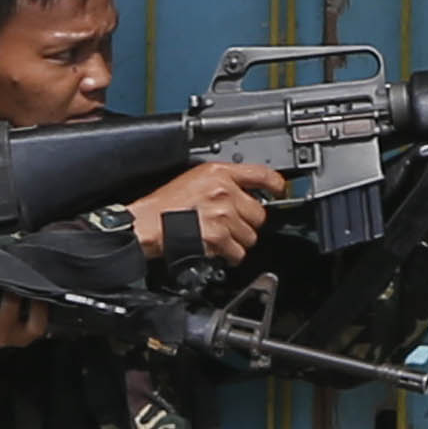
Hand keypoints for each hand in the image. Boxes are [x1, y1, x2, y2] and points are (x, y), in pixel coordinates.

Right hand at [131, 159, 289, 261]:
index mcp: (219, 173)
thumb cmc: (165, 205)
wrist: (147, 223)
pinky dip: (230, 255)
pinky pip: (239, 252)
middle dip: (247, 222)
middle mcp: (224, 192)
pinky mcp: (219, 237)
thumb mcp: (195, 179)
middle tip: (230, 224)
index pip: (261, 174)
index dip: (276, 184)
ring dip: (238, 241)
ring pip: (251, 236)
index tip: (279, 190)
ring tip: (219, 236)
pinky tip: (217, 248)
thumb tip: (244, 192)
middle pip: (259, 213)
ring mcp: (222, 215)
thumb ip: (222, 182)